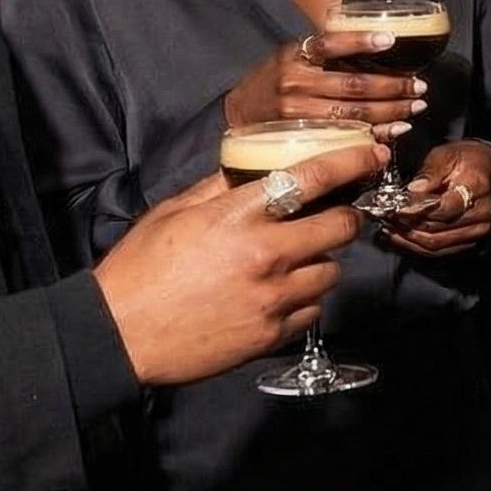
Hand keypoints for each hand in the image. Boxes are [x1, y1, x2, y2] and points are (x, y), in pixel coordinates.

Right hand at [94, 139, 388, 384]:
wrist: (118, 334)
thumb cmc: (139, 268)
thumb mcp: (174, 211)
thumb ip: (219, 187)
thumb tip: (251, 168)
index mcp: (238, 216)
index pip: (312, 178)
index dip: (351, 161)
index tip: (372, 156)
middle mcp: (265, 254)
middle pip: (341, 228)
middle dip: (345, 217)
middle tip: (334, 216)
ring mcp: (272, 298)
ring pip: (331, 272)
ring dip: (322, 261)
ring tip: (295, 260)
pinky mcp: (271, 334)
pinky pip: (313, 311)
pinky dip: (305, 300)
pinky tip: (280, 294)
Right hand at [224, 30, 426, 137]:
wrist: (239, 113)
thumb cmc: (275, 79)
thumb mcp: (293, 54)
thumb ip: (325, 51)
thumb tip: (376, 42)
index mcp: (295, 56)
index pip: (331, 44)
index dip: (361, 42)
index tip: (390, 40)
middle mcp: (295, 84)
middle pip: (353, 85)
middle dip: (393, 86)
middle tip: (419, 87)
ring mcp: (297, 114)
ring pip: (354, 114)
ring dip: (391, 111)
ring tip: (414, 107)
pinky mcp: (302, 138)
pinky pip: (345, 137)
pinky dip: (374, 134)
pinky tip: (395, 130)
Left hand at [380, 139, 490, 257]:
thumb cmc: (467, 160)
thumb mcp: (448, 154)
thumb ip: (430, 171)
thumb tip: (412, 190)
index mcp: (476, 188)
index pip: (442, 208)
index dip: (414, 210)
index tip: (392, 206)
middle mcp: (481, 215)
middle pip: (436, 229)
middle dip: (406, 224)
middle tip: (383, 216)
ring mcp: (477, 232)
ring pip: (434, 244)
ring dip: (407, 238)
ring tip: (388, 227)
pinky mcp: (470, 242)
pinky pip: (438, 250)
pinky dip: (416, 246)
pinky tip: (400, 236)